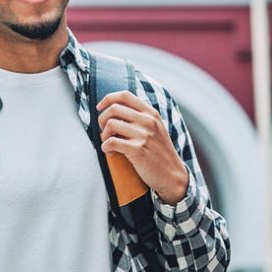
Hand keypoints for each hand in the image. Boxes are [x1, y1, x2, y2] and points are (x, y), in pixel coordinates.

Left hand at [96, 90, 189, 204]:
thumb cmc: (159, 152)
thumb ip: (141, 117)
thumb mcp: (156, 128)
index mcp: (151, 113)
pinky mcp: (137, 150)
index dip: (108, 98)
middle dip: (102, 120)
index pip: (125, 95)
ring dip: (104, 135)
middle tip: (105, 132)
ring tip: (109, 144)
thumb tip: (114, 110)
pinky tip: (111, 153)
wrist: (172, 175)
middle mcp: (148, 121)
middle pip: (114, 109)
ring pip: (110, 124)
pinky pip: (111, 142)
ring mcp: (144, 135)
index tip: (100, 107)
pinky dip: (105, 147)